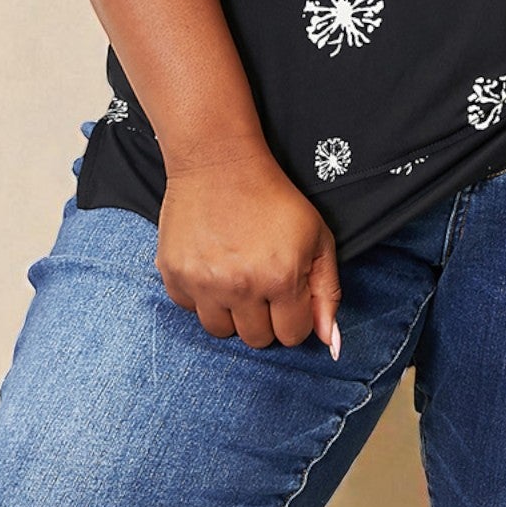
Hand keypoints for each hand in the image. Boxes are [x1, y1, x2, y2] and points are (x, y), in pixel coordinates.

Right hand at [155, 140, 342, 356]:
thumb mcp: (317, 237)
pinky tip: (211, 264)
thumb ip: (328, 292)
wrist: (219, 162)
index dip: (294, 314)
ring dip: (231, 311)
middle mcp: (241, 286)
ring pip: (221, 331)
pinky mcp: (175, 275)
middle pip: (257, 339)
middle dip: (264, 316)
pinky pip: (189, 309)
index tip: (286, 290)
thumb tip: (330, 344)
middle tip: (261, 280)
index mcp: (281, 278)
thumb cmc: (273, 197)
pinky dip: (200, 295)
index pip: (292, 335)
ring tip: (235, 275)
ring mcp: (203, 283)